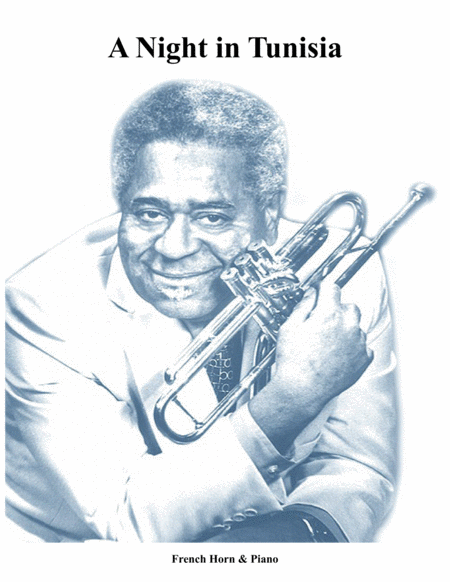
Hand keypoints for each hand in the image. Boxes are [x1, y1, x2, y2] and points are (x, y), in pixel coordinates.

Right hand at [249, 280, 372, 451]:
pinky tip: (338, 353)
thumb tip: (311, 295)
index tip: (320, 291)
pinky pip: (363, 345)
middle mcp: (348, 325)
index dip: (323, 288)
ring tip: (328, 341)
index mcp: (329, 314)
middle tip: (322, 320)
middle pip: (348, 306)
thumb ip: (304, 306)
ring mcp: (358, 343)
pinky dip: (354, 346)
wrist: (302, 390)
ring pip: (356, 326)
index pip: (332, 288)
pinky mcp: (364, 359)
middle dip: (336, 309)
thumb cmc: (294, 362)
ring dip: (346, 328)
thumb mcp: (290, 327)